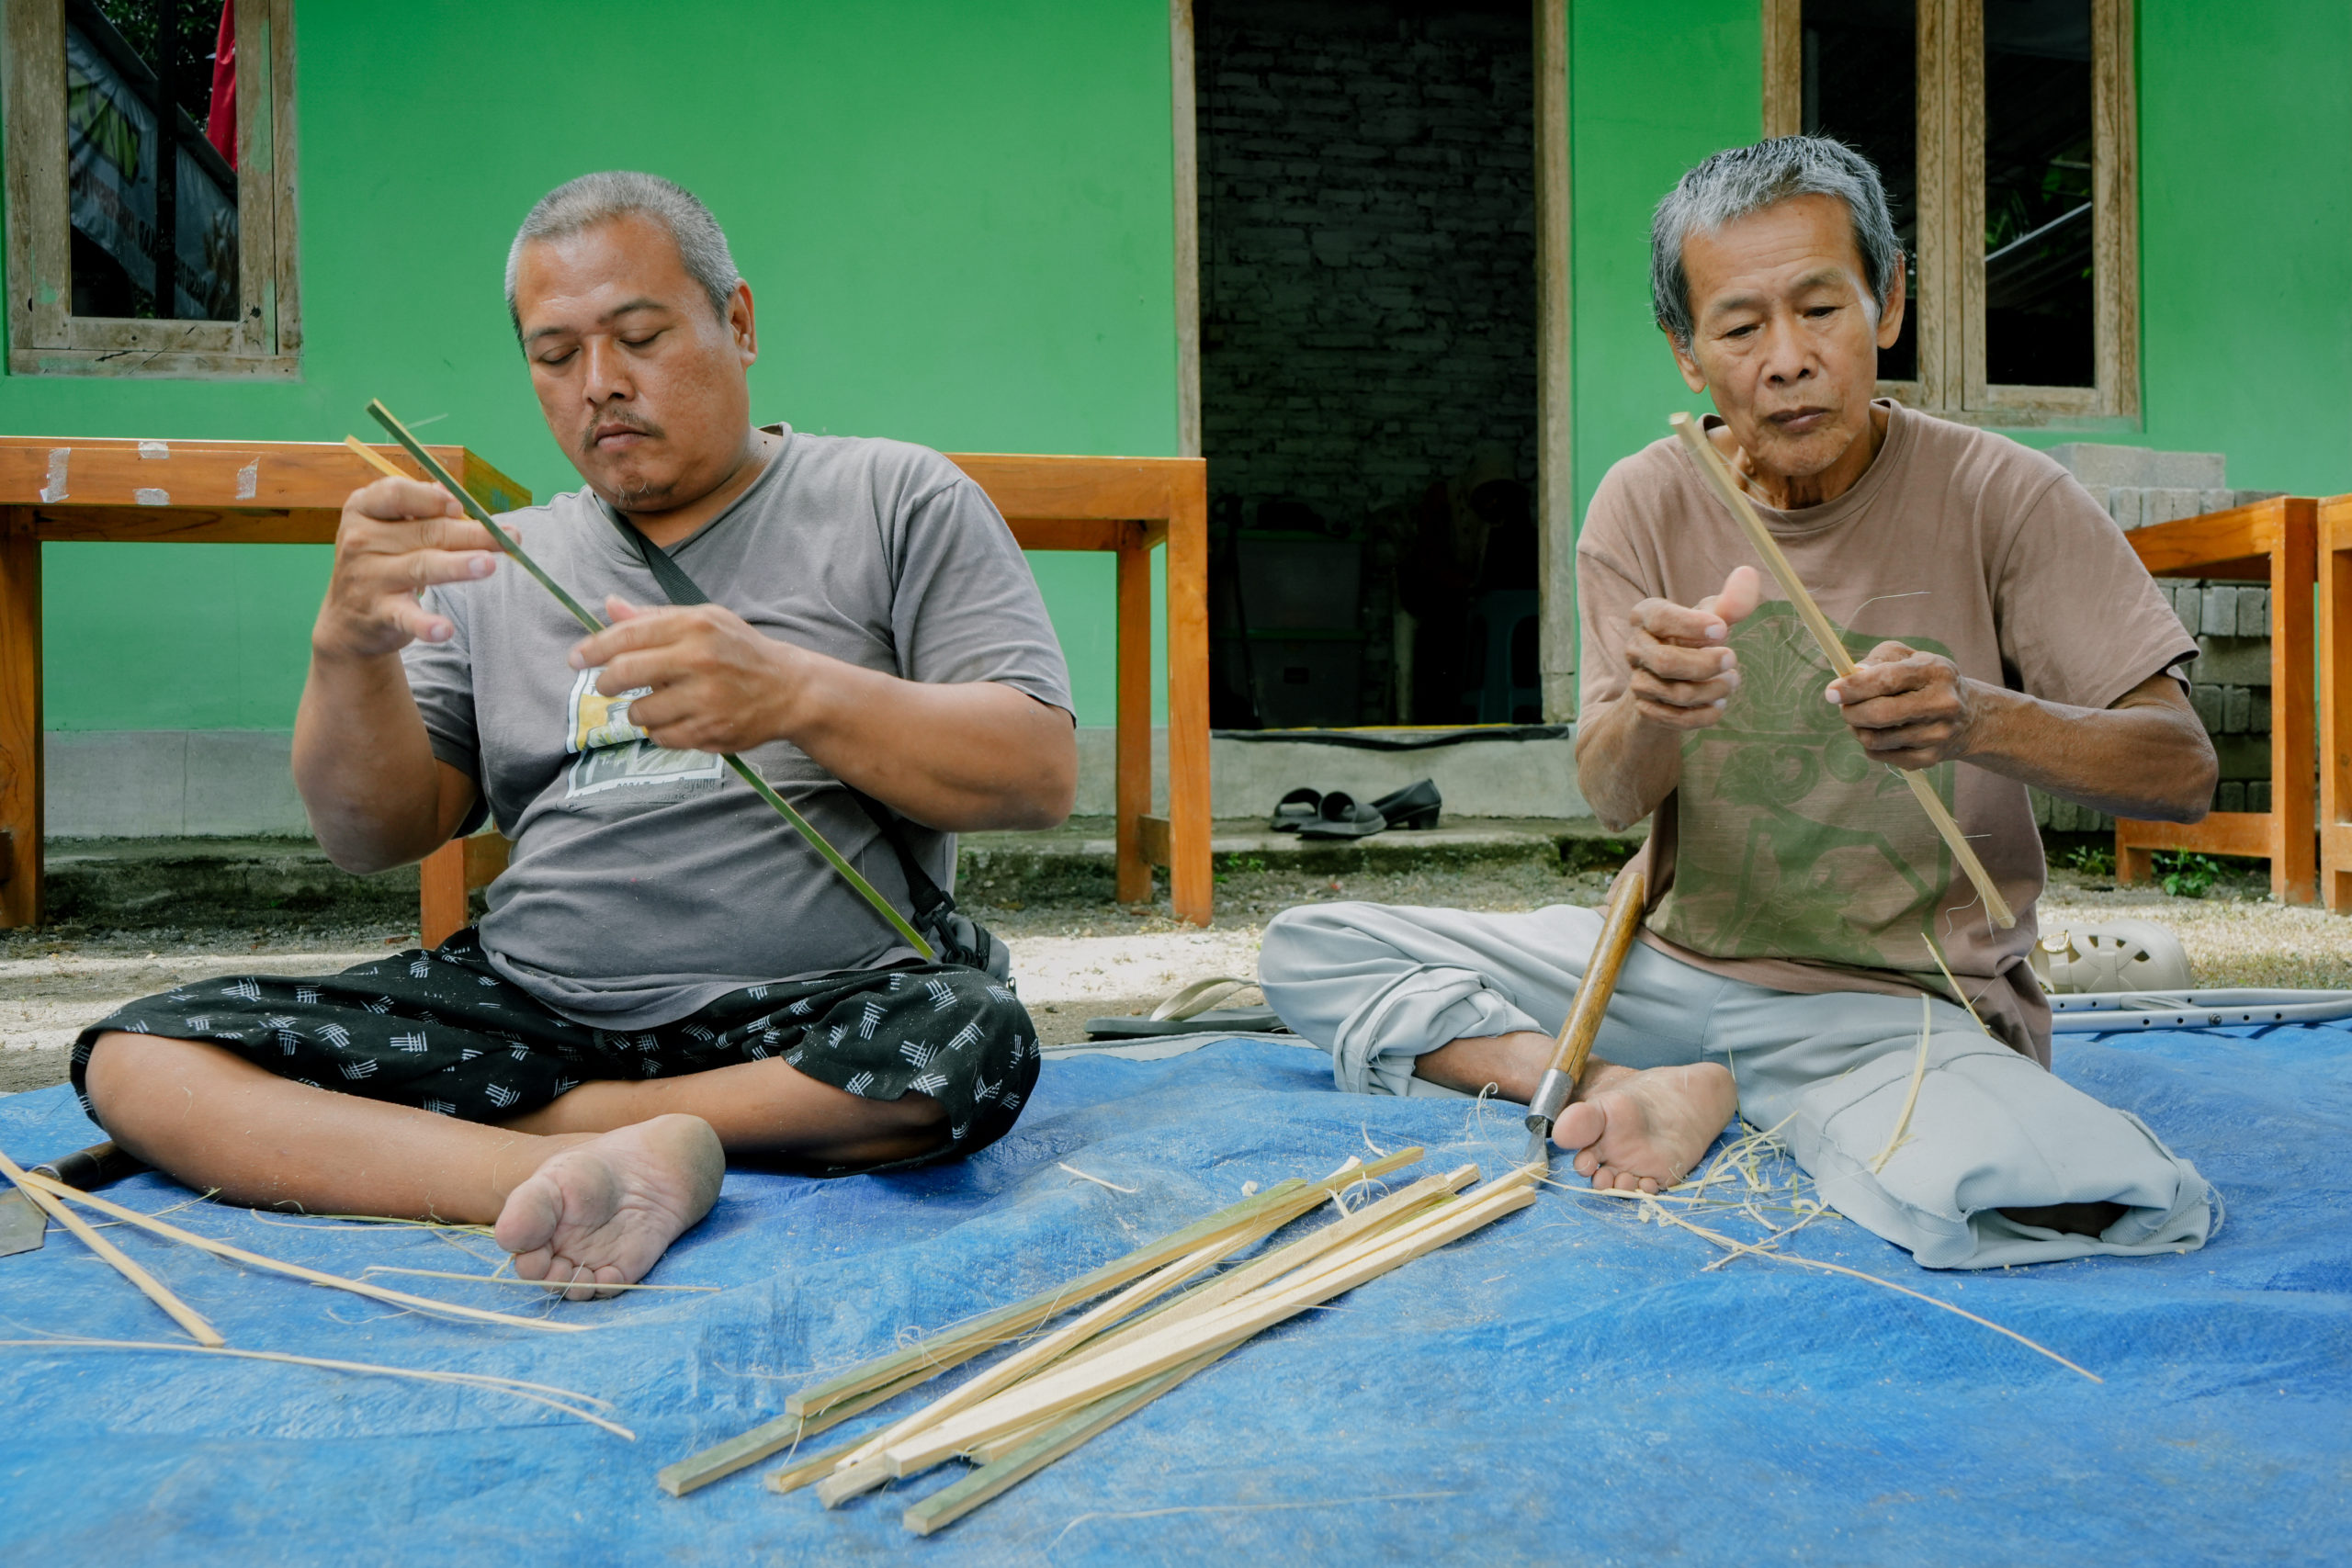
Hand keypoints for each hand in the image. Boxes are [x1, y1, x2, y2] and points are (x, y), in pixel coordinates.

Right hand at [312, 478, 507, 661]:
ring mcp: (368, 577)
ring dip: (457, 566)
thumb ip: (421, 508)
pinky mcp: (379, 612)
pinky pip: (406, 616)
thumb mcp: (392, 527)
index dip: (431, 499)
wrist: (349, 616)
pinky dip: (425, 624)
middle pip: (426, 531)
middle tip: (509, 538)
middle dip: (471, 534)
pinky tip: (445, 629)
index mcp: (363, 509)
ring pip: (422, 566)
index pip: (396, 494)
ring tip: (488, 565)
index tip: (461, 507)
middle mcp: (361, 540)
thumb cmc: (383, 559)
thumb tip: (452, 494)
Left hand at [567, 595, 821, 752]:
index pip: (628, 635)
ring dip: (638, 711)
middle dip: (606, 682)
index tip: (577, 659)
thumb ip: (655, 617)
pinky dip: (662, 731)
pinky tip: (678, 719)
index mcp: (694, 625)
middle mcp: (699, 659)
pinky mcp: (711, 730)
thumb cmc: (740, 650)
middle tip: (606, 686)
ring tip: (656, 703)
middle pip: (625, 673)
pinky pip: (662, 737)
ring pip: (640, 712)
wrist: (790, 688)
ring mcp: (705, 698)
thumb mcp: (703, 621)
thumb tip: (610, 605)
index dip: (594, 649)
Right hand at [1622, 565, 1763, 729]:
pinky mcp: (1647, 711)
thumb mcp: (1710, 619)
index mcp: (1645, 617)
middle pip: (1664, 662)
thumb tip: (1748, 573)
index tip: (1723, 630)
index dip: (1691, 625)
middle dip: (1704, 664)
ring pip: (1675, 693)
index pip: (1660, 617)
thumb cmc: (1693, 641)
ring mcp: (1638, 682)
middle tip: (1732, 659)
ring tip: (1732, 682)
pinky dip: (1706, 714)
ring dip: (1713, 689)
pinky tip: (1719, 704)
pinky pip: (1678, 719)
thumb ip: (1730, 602)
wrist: (1671, 683)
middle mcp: (1635, 648)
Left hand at [1826, 641, 1977, 766]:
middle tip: (1843, 706)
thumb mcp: (1908, 657)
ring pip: (1875, 739)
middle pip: (1880, 714)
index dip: (1853, 687)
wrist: (1969, 716)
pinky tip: (1880, 732)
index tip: (1831, 692)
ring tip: (1862, 717)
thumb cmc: (1925, 680)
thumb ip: (1877, 660)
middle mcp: (1942, 704)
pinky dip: (1870, 745)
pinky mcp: (1930, 758)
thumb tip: (1851, 675)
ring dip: (1857, 728)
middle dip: (1850, 711)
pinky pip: (1881, 756)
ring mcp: (1938, 734)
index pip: (1888, 680)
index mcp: (1935, 672)